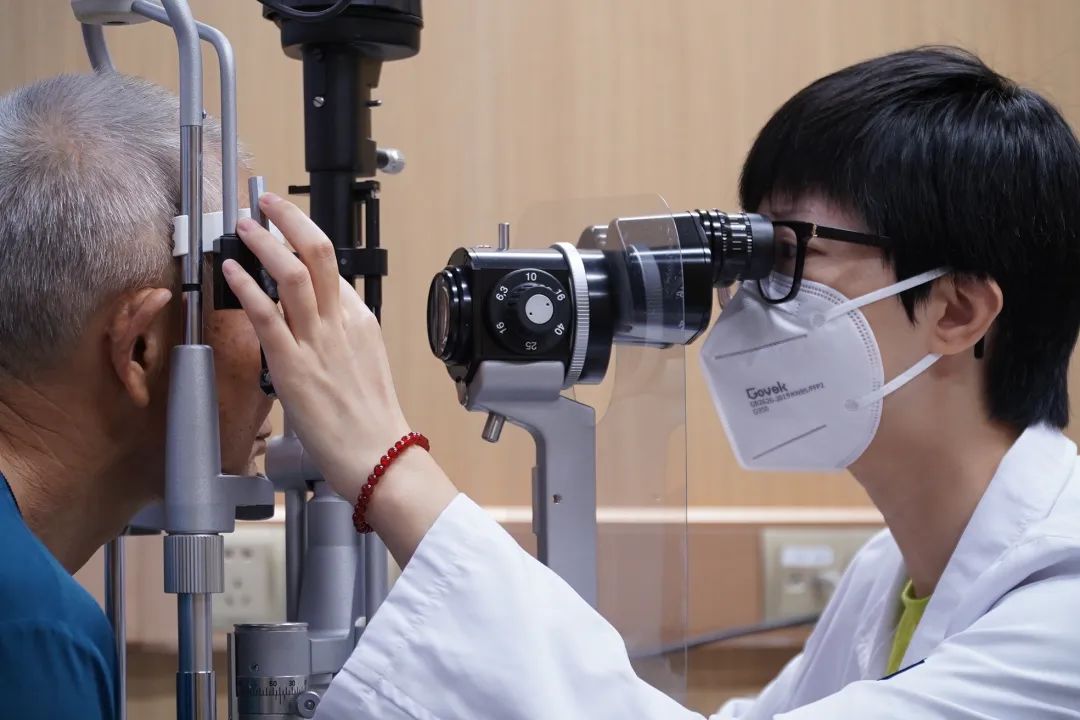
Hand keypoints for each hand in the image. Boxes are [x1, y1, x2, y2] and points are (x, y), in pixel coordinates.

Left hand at [222, 193, 456, 561]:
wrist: (380, 455)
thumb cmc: (371, 423)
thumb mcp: (364, 367)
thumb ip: (341, 342)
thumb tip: (318, 332)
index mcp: (360, 322)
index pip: (333, 269)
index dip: (306, 240)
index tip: (288, 227)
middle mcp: (341, 322)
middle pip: (319, 253)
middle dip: (289, 220)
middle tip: (267, 204)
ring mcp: (318, 340)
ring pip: (293, 273)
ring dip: (266, 243)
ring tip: (245, 226)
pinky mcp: (294, 364)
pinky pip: (267, 313)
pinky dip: (247, 285)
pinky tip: (231, 269)